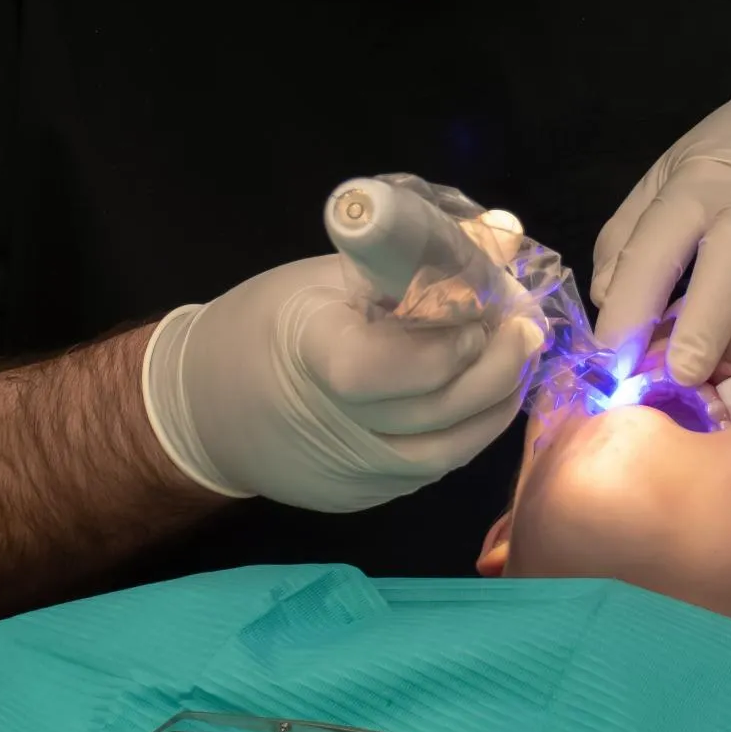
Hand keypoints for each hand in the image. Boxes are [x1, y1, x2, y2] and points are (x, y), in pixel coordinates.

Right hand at [141, 255, 544, 512]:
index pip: (374, 368)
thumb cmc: (265, 325)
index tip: (476, 318)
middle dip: (497, 366)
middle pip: (434, 409)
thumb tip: (506, 234)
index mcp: (307, 353)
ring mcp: (349, 472)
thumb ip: (417, 262)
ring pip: (451, 448)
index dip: (437, 349)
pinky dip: (470, 428)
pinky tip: (485, 394)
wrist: (206, 410)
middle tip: (524, 326)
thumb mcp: (328, 276)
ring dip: (499, 399)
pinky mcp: (364, 497)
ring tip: (518, 356)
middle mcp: (330, 425)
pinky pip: (434, 465)